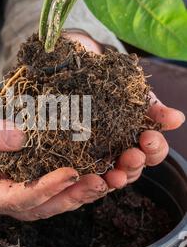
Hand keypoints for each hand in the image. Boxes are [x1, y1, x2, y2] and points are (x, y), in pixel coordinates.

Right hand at [0, 92, 109, 220]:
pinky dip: (79, 177)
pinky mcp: (30, 174)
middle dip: (71, 197)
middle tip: (100, 182)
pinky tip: (102, 167)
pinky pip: (57, 182)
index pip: (14, 199)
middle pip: (40, 207)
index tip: (69, 174)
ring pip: (54, 200)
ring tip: (109, 178)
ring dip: (82, 191)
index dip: (43, 190)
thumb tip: (19, 139)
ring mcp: (17, 187)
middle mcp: (2, 195)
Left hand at [66, 31, 184, 191]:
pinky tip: (83, 176)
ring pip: (109, 177)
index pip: (151, 152)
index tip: (148, 138)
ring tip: (114, 175)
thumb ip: (152, 106)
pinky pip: (78, 175)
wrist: (74, 67)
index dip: (154, 149)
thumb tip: (178, 120)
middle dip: (134, 164)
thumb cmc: (108, 82)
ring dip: (115, 178)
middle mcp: (119, 153)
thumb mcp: (131, 90)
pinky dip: (83, 179)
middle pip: (132, 168)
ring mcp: (96, 158)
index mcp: (136, 139)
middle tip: (132, 156)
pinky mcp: (70, 159)